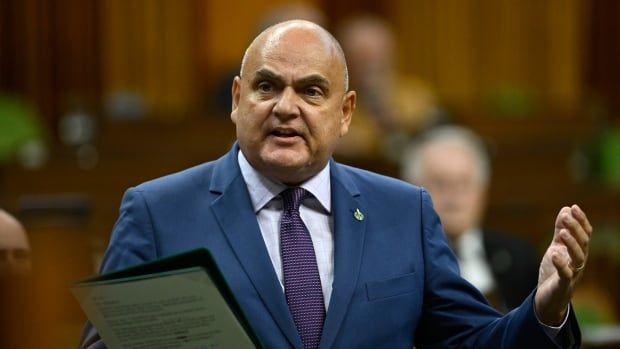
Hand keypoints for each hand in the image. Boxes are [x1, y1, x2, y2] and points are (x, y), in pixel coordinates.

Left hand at [534, 204, 591, 325]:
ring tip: (563, 232)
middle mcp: (579, 262)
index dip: (581, 220)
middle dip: (576, 228)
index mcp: (578, 252)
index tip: (573, 207)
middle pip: (584, 243)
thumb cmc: (554, 272)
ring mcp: (573, 274)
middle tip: (565, 216)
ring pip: (579, 258)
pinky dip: (561, 264)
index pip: (585, 234)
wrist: (548, 299)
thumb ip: (560, 232)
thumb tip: (565, 210)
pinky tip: (554, 253)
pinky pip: (566, 275)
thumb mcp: (556, 248)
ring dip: (572, 244)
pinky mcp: (564, 285)